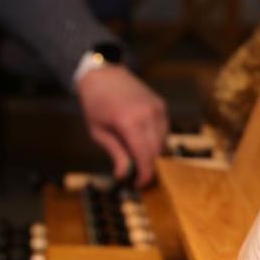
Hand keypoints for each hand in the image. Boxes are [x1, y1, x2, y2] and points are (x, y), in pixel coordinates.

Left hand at [76, 64, 168, 185]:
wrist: (103, 74)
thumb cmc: (95, 104)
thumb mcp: (98, 132)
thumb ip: (115, 153)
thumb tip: (124, 175)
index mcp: (129, 122)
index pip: (145, 156)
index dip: (145, 175)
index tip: (139, 185)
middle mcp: (148, 115)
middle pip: (157, 152)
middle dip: (149, 168)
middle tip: (137, 177)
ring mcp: (157, 108)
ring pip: (163, 142)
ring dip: (152, 154)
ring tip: (137, 158)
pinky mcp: (161, 105)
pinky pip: (164, 130)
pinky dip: (156, 140)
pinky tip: (141, 141)